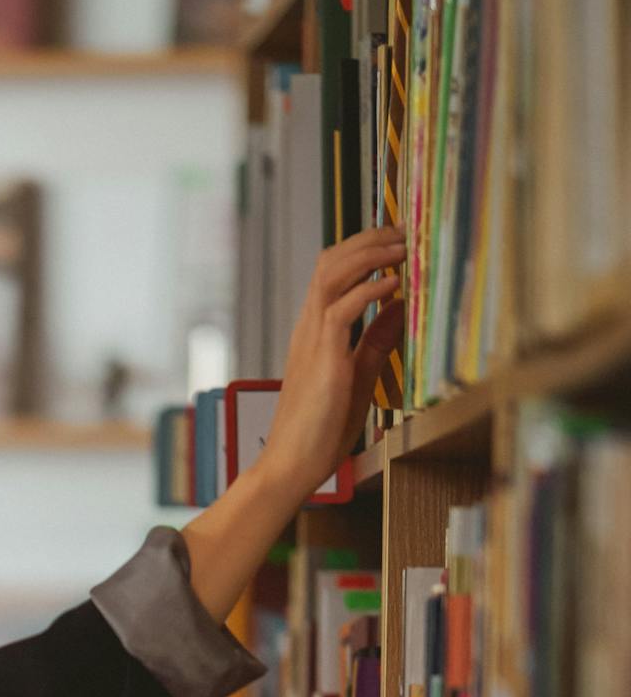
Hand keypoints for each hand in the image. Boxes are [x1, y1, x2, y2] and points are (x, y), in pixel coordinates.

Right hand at [256, 224, 405, 507]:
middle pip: (330, 260)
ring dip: (370, 254)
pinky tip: (394, 284)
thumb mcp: (358, 376)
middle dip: (369, 239)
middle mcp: (309, 327)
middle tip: (404, 232)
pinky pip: (342, 309)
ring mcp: (312, 340)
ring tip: (401, 248)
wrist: (292, 464)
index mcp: (315, 330)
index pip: (333, 271)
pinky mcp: (323, 358)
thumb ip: (376, 341)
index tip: (396, 240)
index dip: (364, 248)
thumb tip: (400, 308)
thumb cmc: (319, 430)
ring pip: (332, 274)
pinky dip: (370, 290)